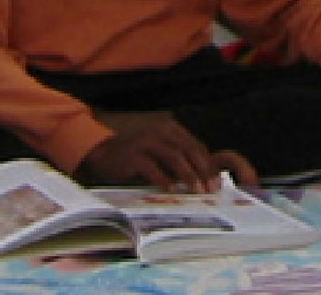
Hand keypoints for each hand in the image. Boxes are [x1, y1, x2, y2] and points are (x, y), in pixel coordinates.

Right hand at [76, 111, 258, 191]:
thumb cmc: (136, 155)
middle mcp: (160, 131)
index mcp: (170, 128)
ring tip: (197, 191)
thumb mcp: (160, 152)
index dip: (209, 164)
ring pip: (175, 157)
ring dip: (189, 175)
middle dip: (204, 171)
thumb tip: (204, 178)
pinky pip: (152, 167)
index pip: (197, 146)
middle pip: (190, 150)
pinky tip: (171, 191)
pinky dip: (164, 180)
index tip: (217, 182)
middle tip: (212, 189)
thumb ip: (179, 159)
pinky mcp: (133, 154)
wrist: (103, 151)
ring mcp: (146, 141)